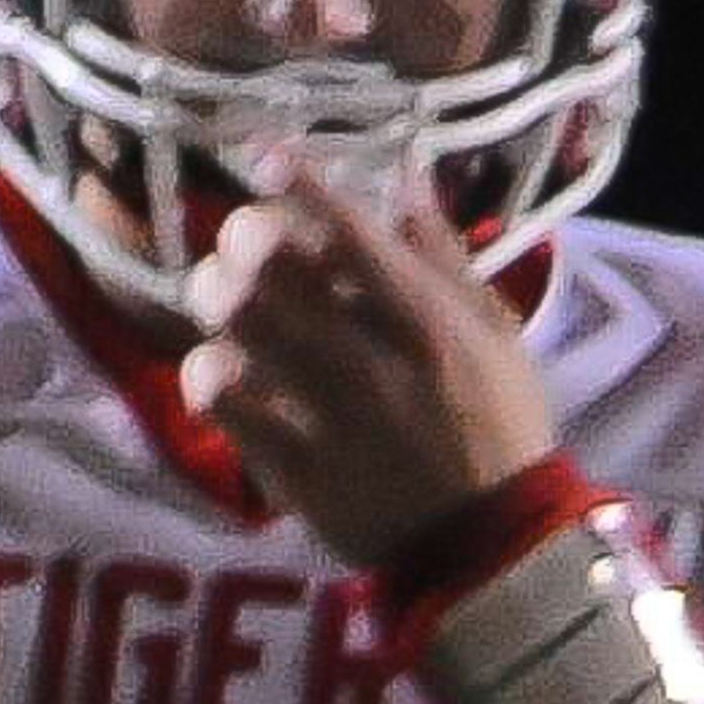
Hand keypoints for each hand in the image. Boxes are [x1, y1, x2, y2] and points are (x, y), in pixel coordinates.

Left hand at [177, 162, 557, 566]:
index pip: (349, 231)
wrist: (492, 546)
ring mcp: (325, 415)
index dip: (295, 182)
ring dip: (215, 297)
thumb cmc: (498, 426)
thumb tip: (405, 177)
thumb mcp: (494, 334)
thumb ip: (444, 256)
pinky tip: (221, 370)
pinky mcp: (291, 467)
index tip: (265, 157)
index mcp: (427, 321)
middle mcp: (371, 359)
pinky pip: (219, 400)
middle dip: (242, 237)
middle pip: (270, 266)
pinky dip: (206, 372)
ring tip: (224, 301)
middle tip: (243, 245)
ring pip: (233, 323)